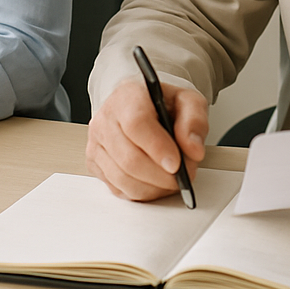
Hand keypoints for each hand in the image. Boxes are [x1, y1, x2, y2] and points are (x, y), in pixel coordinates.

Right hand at [86, 79, 208, 200]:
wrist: (142, 106)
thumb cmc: (162, 104)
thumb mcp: (188, 101)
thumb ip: (195, 121)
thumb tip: (193, 150)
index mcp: (127, 96)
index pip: (136, 124)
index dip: (157, 148)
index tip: (176, 163)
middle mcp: (106, 119)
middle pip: (129, 158)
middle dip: (161, 175)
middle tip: (183, 176)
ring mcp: (97, 143)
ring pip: (123, 178)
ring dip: (154, 187)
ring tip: (172, 179)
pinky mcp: (95, 164)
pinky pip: (119, 189)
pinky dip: (143, 192)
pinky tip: (155, 182)